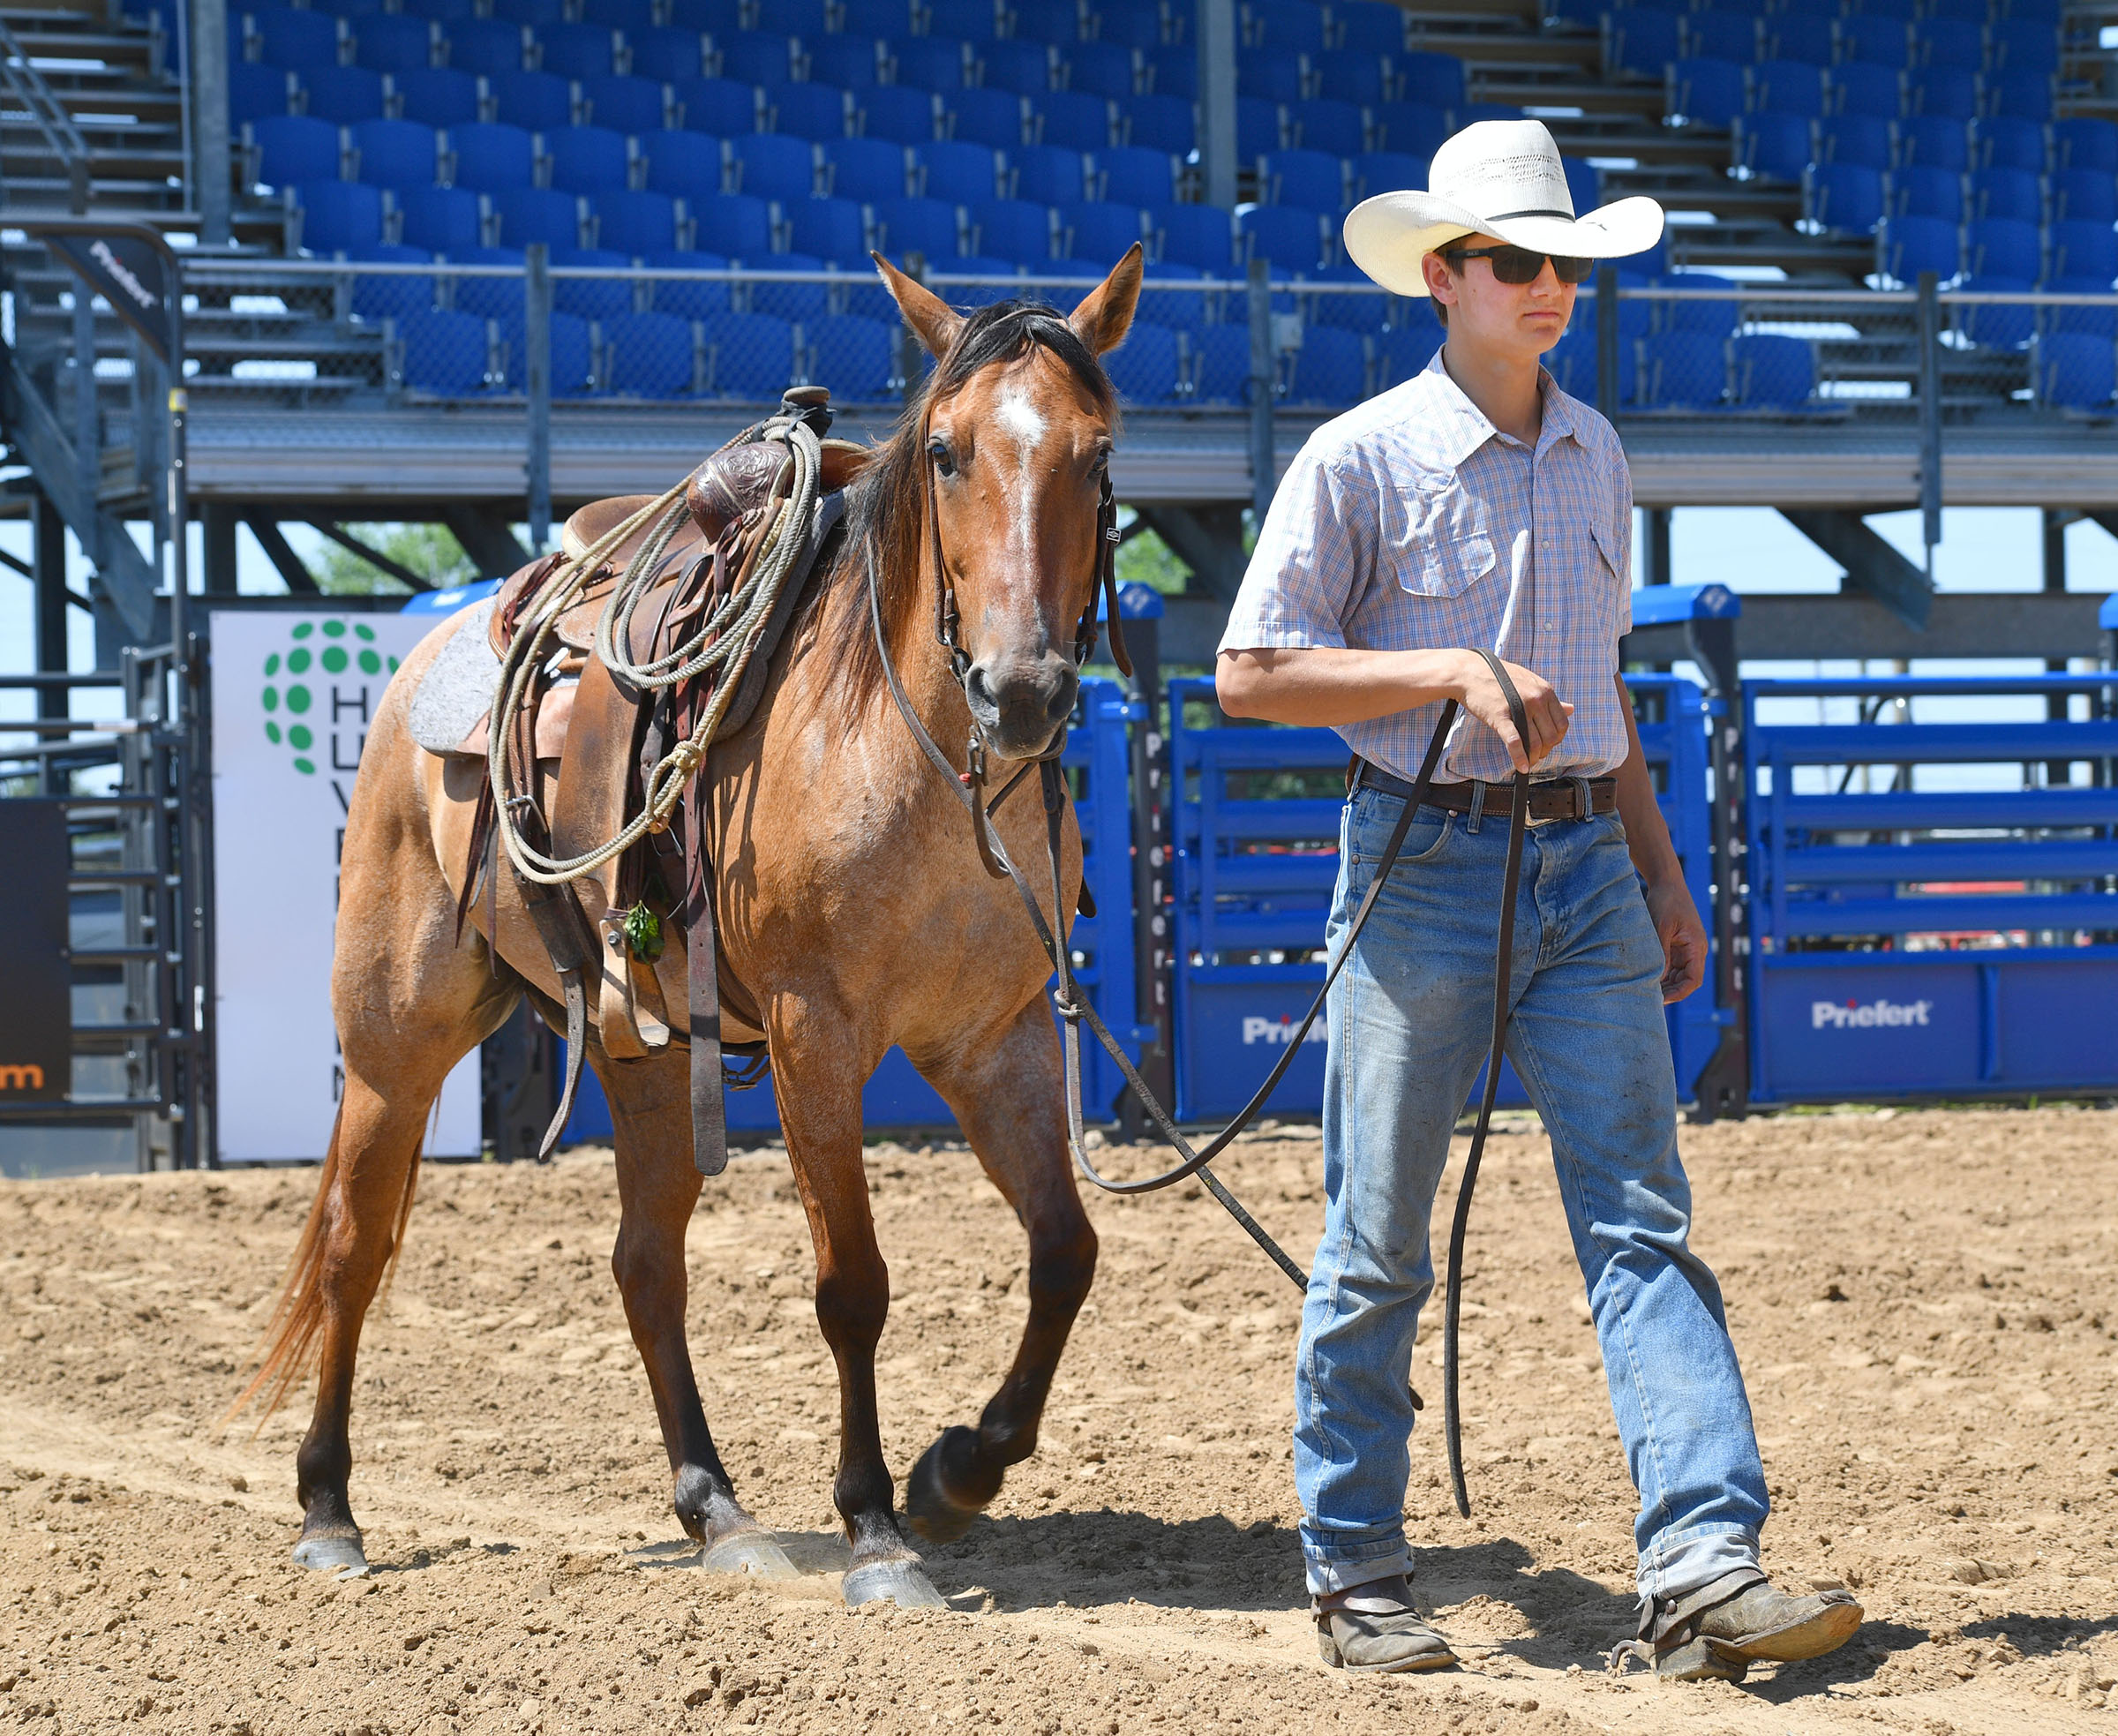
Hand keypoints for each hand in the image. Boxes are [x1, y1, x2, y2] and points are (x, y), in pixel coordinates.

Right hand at [1454, 653, 1573, 772]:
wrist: (1470, 672)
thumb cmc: (1498, 677)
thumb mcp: (1530, 682)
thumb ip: (1550, 698)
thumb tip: (1571, 709)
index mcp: (1545, 691)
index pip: (1562, 724)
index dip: (1556, 740)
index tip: (1547, 745)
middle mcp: (1536, 699)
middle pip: (1551, 736)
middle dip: (1545, 751)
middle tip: (1536, 756)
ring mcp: (1519, 707)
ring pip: (1535, 742)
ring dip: (1533, 758)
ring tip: (1528, 763)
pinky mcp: (1500, 716)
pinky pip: (1515, 742)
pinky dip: (1519, 758)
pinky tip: (1521, 767)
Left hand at [1642, 874, 1707, 1003]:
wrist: (1667, 882)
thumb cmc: (1666, 901)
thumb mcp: (1661, 927)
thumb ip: (1661, 954)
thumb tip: (1658, 979)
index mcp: (1695, 947)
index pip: (1694, 979)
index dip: (1679, 993)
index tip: (1661, 1000)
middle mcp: (1693, 950)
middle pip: (1686, 980)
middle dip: (1670, 991)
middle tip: (1648, 998)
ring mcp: (1685, 948)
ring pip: (1678, 975)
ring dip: (1664, 984)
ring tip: (1644, 990)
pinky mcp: (1675, 945)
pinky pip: (1671, 965)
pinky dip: (1661, 974)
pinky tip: (1646, 978)